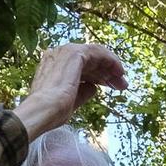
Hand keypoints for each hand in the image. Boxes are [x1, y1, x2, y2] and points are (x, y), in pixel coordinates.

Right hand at [10, 44, 127, 137]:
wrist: (42, 111)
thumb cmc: (51, 113)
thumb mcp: (71, 102)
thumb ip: (82, 92)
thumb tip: (93, 87)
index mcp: (52, 66)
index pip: (79, 67)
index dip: (97, 76)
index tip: (110, 86)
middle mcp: (57, 55)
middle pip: (89, 61)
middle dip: (106, 72)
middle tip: (120, 84)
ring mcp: (65, 52)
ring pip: (95, 55)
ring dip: (110, 66)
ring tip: (122, 80)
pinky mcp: (75, 53)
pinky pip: (98, 53)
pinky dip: (110, 60)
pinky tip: (119, 71)